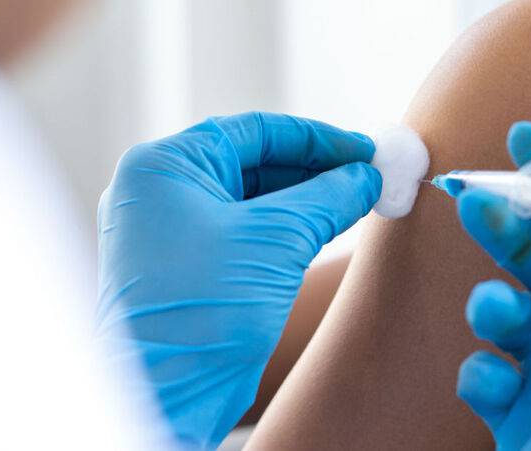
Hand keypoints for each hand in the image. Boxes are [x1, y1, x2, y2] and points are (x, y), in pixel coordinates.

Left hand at [95, 112, 380, 448]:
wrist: (168, 397)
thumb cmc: (203, 312)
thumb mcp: (276, 241)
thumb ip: (327, 198)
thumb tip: (366, 175)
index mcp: (164, 168)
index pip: (253, 133)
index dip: (316, 139)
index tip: (362, 149)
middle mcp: (163, 193)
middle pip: (254, 164)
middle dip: (315, 170)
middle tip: (368, 175)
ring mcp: (175, 231)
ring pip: (255, 200)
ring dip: (308, 200)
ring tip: (360, 199)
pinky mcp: (193, 266)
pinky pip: (249, 232)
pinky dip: (291, 227)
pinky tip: (331, 226)